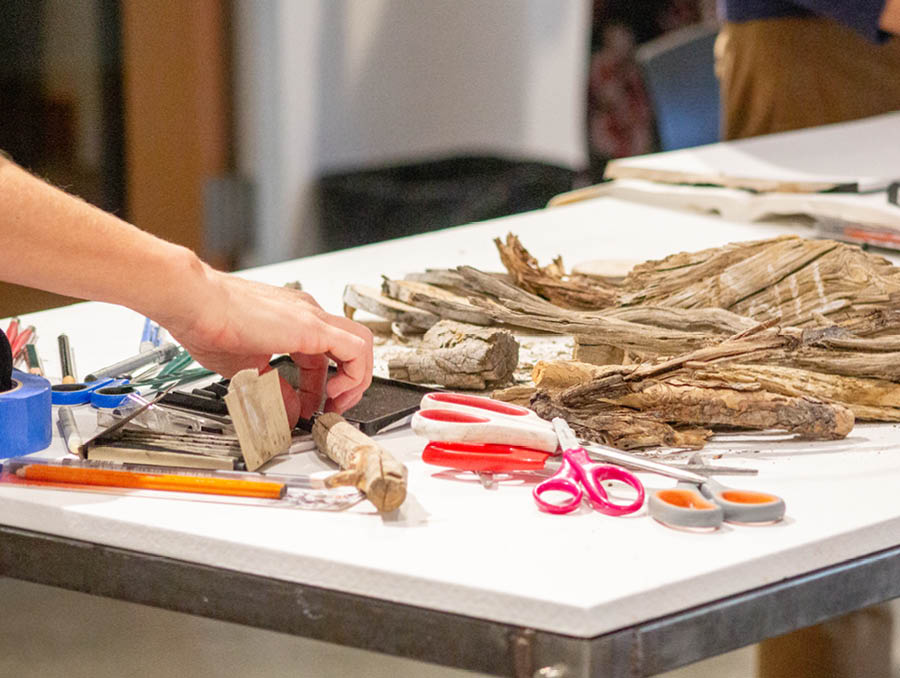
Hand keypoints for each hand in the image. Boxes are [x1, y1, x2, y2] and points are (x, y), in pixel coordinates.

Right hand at [159, 267, 372, 423]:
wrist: (195, 302)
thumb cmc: (209, 324)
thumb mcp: (248, 368)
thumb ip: (273, 390)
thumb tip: (288, 412)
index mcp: (293, 322)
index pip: (324, 356)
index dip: (322, 387)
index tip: (309, 408)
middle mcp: (307, 315)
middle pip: (351, 348)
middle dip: (349, 384)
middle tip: (333, 408)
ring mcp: (312, 317)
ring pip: (361, 344)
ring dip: (357, 379)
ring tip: (337, 403)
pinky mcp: (312, 326)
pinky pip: (355, 348)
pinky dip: (354, 374)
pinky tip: (333, 392)